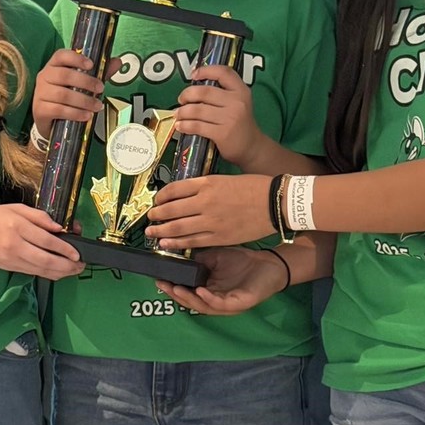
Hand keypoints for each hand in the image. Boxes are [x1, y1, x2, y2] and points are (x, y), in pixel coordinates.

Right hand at [0, 204, 84, 279]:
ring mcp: (12, 260)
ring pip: (41, 270)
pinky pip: (32, 272)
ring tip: (73, 270)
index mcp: (17, 227)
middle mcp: (15, 246)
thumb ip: (39, 217)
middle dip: (67, 266)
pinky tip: (56, 271)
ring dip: (60, 272)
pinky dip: (47, 273)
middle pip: (46, 260)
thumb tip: (59, 228)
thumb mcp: (16, 209)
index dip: (65, 248)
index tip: (77, 252)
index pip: (46, 240)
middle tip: (80, 265)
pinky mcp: (9, 268)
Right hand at [32, 49, 120, 137]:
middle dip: (86, 82)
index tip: (91, 65)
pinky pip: (59, 110)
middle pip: (64, 75)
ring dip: (84, 101)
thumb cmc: (67, 96)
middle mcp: (44, 76)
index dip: (76, 58)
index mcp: (54, 65)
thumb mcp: (83, 83)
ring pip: (63, 95)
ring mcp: (40, 94)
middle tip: (101, 89)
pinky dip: (75, 113)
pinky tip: (86, 116)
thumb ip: (99, 72)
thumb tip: (118, 62)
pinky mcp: (40, 110)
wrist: (49, 120)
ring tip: (98, 106)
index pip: (60, 55)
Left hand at [145, 174, 271, 247]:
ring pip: (178, 228)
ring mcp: (211, 221)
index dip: (161, 197)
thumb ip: (204, 187)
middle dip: (157, 216)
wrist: (275, 202)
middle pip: (172, 209)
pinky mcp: (220, 237)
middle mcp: (204, 202)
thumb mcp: (224, 179)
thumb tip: (185, 196)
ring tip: (152, 233)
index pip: (174, 190)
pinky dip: (177, 244)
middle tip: (149, 219)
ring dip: (162, 231)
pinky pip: (193, 242)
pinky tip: (167, 245)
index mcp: (206, 183)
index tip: (156, 201)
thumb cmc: (253, 186)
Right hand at [156, 247, 287, 314]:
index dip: (172, 286)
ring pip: (204, 306)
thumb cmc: (243, 262)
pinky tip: (200, 291)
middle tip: (162, 285)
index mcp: (209, 290)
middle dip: (176, 294)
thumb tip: (178, 253)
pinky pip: (222, 304)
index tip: (158, 278)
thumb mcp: (216, 257)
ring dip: (188, 299)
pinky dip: (209, 298)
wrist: (269, 263)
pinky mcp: (240, 304)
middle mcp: (216, 300)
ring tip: (176, 289)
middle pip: (192, 302)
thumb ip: (199, 258)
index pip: (187, 291)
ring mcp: (228, 304)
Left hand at [173, 65, 267, 169]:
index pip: (223, 72)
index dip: (206, 70)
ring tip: (178, 114)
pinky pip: (197, 126)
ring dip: (183, 112)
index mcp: (241, 90)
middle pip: (204, 92)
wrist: (252, 147)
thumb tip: (194, 87)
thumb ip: (222, 93)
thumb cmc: (240, 123)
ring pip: (198, 110)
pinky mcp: (223, 134)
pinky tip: (181, 126)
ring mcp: (230, 118)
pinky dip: (185, 125)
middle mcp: (237, 102)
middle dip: (187, 95)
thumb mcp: (238, 103)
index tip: (194, 74)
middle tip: (181, 100)